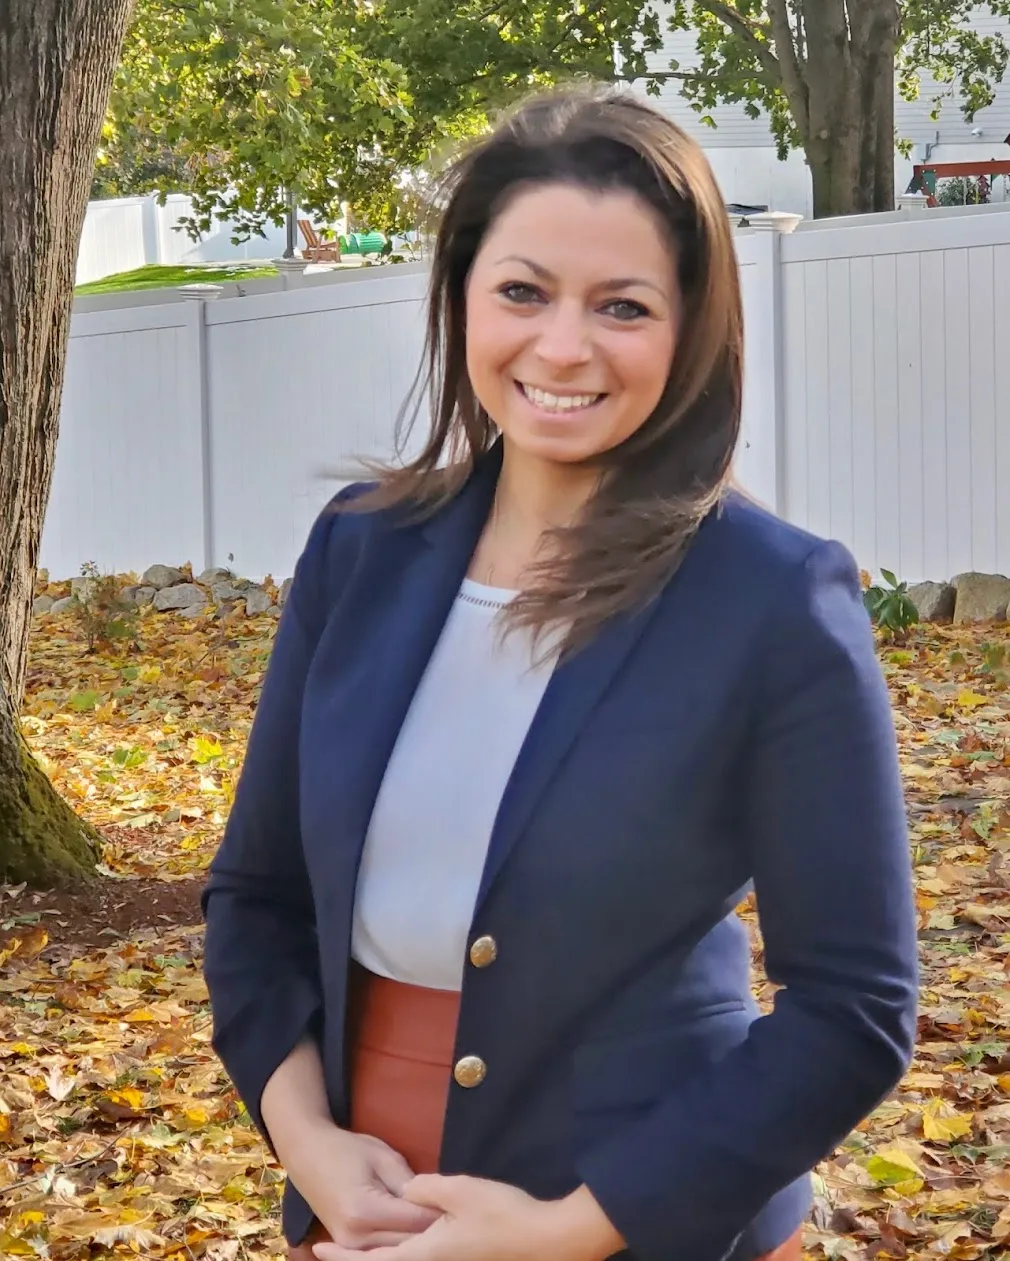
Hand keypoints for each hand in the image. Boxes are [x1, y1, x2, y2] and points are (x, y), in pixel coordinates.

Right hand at [286, 1123, 441, 1248]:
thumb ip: (411, 1183)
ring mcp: (350, 1245)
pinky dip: (399, 1240)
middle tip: (453, 1212)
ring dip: (417, 1236)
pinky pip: (381, 1249)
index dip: (439, 1212)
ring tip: (436, 1218)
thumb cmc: (346, 1149)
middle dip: (431, 1227)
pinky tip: (413, 1227)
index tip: (458, 1203)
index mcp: (366, 1211)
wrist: (307, 1153)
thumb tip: (437, 1202)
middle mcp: (356, 1236)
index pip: (415, 1221)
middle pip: (408, 1242)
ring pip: (397, 1249)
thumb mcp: (383, 1157)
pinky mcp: (348, 1245)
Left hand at [311, 1175, 623, 1260]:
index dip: (343, 1258)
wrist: (548, 1241)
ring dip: (380, 1256)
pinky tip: (404, 1244)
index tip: (316, 1251)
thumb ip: (425, 1189)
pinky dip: (402, 1254)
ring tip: (361, 1245)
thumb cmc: (503, 1215)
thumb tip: (405, 1191)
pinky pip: (422, 1260)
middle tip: (329, 1249)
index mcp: (424, 1255)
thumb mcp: (460, 1190)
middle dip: (357, 1258)